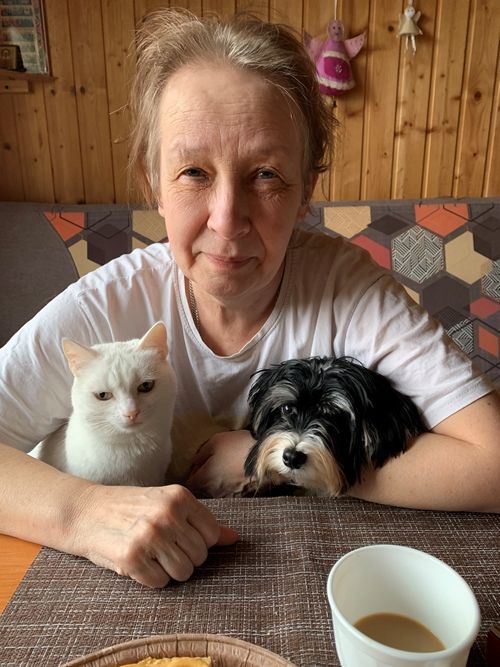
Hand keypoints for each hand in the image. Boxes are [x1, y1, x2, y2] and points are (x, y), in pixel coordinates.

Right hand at [70, 483, 237, 587]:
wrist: (85, 511)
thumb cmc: (130, 508)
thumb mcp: (167, 504)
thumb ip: (200, 521)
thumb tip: (234, 538)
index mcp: (179, 497)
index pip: (212, 536)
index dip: (197, 542)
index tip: (179, 536)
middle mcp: (167, 514)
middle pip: (199, 557)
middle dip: (183, 557)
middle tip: (161, 546)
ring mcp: (150, 536)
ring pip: (184, 573)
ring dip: (169, 570)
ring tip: (151, 554)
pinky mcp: (132, 558)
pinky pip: (160, 583)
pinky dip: (150, 578)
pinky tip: (137, 561)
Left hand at [185, 430, 254, 497]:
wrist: (269, 456)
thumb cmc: (239, 447)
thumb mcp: (214, 442)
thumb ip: (199, 455)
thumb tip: (194, 463)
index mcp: (204, 480)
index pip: (189, 486)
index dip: (191, 475)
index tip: (195, 468)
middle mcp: (215, 493)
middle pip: (202, 492)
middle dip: (203, 482)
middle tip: (210, 469)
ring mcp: (230, 497)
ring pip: (217, 494)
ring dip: (217, 486)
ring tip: (225, 472)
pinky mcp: (244, 497)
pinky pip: (231, 494)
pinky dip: (231, 487)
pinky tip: (236, 476)